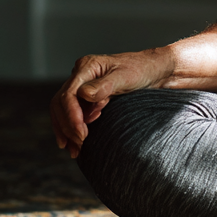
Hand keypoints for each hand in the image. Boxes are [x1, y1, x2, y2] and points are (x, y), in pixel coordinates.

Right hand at [49, 47, 172, 158]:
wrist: (156, 71)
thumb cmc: (142, 69)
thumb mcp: (126, 76)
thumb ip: (105, 85)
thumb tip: (84, 95)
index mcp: (87, 66)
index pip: (68, 94)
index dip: (71, 116)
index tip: (82, 133)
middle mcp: (82, 75)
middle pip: (60, 103)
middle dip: (66, 126)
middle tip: (79, 144)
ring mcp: (84, 87)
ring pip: (63, 110)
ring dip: (66, 131)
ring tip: (74, 150)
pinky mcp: (88, 98)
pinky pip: (73, 114)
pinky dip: (71, 128)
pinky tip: (74, 142)